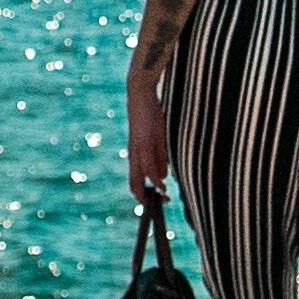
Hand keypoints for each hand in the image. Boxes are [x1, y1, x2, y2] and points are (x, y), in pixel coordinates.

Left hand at [124, 66, 167, 203]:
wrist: (140, 94)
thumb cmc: (148, 115)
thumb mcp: (156, 138)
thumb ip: (159, 156)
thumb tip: (164, 175)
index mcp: (135, 154)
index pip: (135, 180)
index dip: (143, 194)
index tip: (155, 201)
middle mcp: (133, 155)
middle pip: (134, 184)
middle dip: (146, 198)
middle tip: (160, 203)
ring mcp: (137, 150)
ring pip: (139, 178)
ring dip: (152, 190)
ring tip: (164, 196)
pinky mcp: (143, 142)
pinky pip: (148, 165)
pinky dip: (154, 178)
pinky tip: (161, 184)